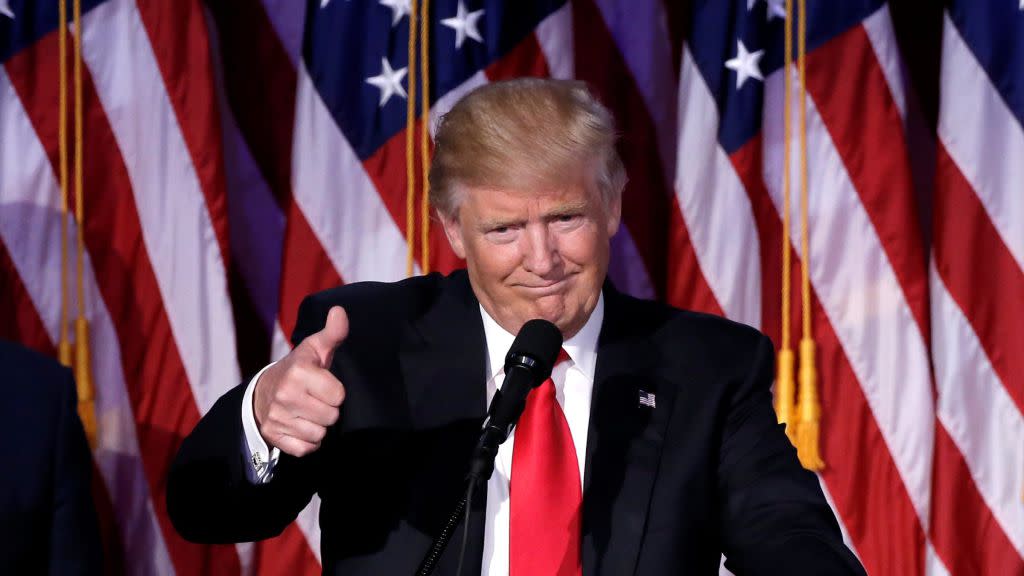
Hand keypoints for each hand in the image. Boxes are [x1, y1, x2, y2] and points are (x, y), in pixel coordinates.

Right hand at [254, 306, 347, 456]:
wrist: (263, 390)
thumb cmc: (299, 369)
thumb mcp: (315, 348)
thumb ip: (333, 333)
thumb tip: (340, 311)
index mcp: (299, 371)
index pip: (339, 395)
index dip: (336, 392)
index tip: (325, 385)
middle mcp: (285, 394)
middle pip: (331, 417)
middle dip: (328, 410)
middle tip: (317, 399)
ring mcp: (277, 417)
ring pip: (319, 434)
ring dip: (318, 426)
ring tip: (309, 412)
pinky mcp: (273, 435)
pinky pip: (305, 449)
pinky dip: (307, 441)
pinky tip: (301, 426)